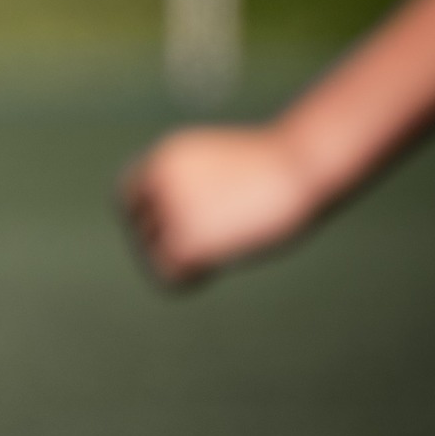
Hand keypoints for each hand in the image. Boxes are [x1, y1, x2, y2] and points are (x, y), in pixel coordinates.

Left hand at [119, 124, 320, 285]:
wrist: (304, 163)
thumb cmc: (280, 165)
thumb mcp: (226, 166)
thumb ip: (196, 187)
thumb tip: (180, 223)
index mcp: (165, 156)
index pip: (130, 197)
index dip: (150, 219)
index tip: (176, 231)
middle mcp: (159, 179)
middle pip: (138, 226)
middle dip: (161, 241)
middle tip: (198, 249)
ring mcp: (171, 208)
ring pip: (152, 251)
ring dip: (180, 260)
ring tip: (215, 256)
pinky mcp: (186, 238)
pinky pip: (169, 273)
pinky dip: (189, 278)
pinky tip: (215, 270)